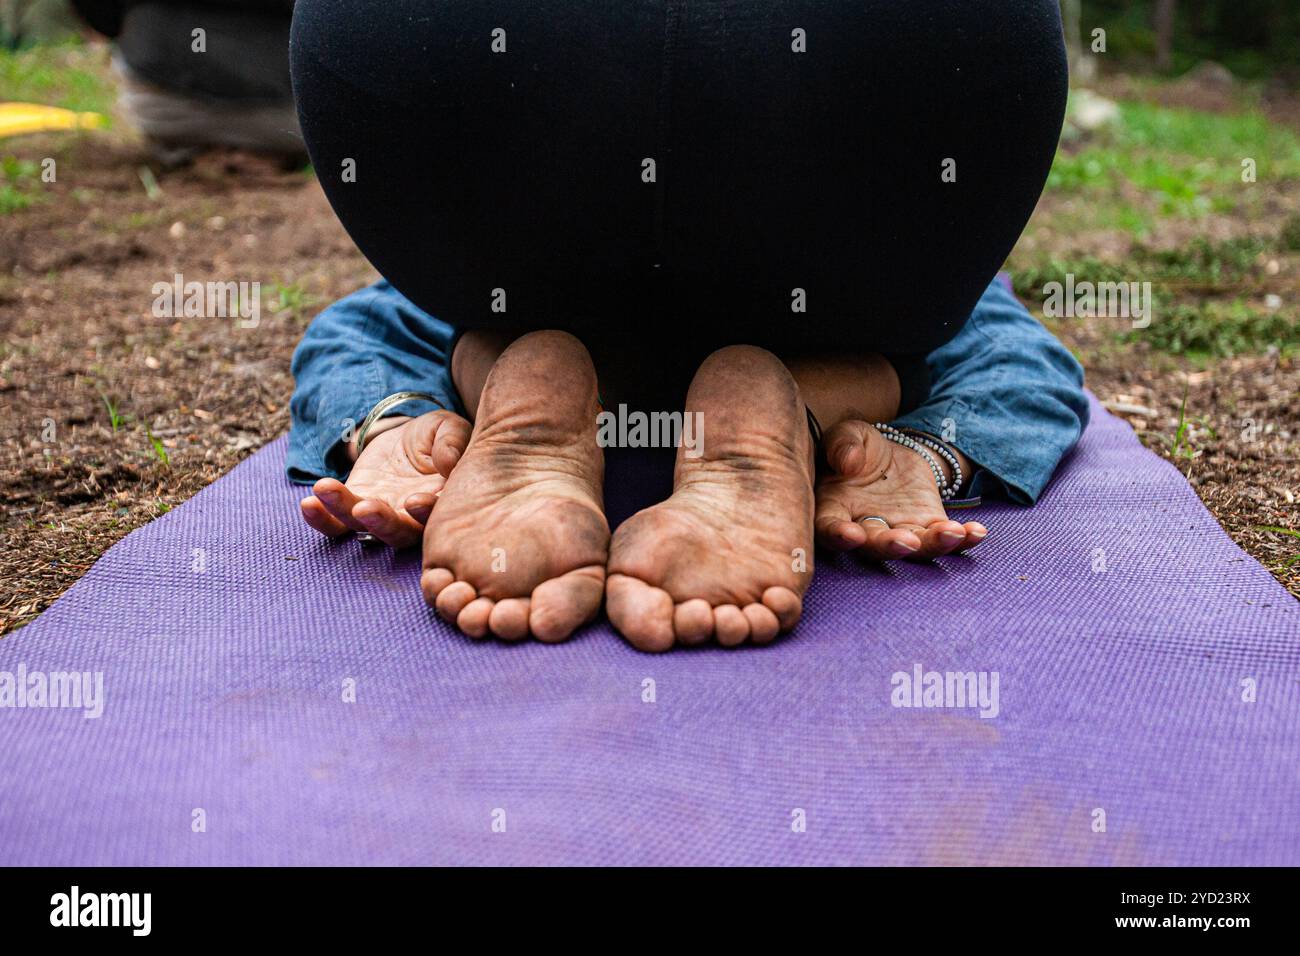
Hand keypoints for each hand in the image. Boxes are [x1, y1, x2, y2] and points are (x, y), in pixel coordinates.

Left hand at [300, 409, 471, 547]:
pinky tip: (308, 504)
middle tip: (365, 509)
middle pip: (398, 533)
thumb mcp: (447, 427)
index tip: (415, 501)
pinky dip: (321, 520)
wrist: (406, 436)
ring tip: (325, 489)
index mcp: (442, 503)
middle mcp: (411, 518)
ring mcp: (381, 516)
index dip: (425, 513)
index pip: (435, 516)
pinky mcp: (354, 508)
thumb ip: (452, 442)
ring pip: (363, 528)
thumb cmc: (436, 436)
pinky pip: (336, 525)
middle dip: (381, 523)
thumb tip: (450, 462)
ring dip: (343, 512)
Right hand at [813, 420, 986, 559]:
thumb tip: (848, 463)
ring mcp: (897, 530)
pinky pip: (943, 537)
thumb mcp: (847, 435)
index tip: (851, 535)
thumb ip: (842, 445)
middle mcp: (864, 527)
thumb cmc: (857, 447)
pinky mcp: (926, 525)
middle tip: (906, 543)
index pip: (829, 528)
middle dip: (890, 546)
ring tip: (952, 533)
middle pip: (874, 545)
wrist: (889, 452)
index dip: (838, 535)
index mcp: (834, 508)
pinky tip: (977, 532)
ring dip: (933, 545)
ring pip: (913, 546)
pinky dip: (962, 539)